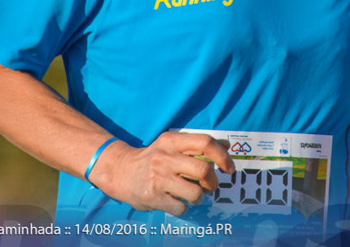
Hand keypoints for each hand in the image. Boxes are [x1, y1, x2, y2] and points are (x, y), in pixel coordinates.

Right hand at [89, 132, 234, 216]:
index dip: (222, 156)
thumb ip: (196, 146)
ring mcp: (158, 177)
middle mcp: (165, 157)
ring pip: (195, 192)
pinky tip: (177, 201)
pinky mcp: (153, 197)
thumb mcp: (172, 145)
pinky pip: (181, 207)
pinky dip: (184, 208)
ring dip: (199, 198)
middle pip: (204, 170)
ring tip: (193, 196)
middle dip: (212, 182)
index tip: (228, 167)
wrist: (120, 171)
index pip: (205, 142)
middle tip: (210, 186)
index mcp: (172, 140)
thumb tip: (227, 146)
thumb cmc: (152, 158)